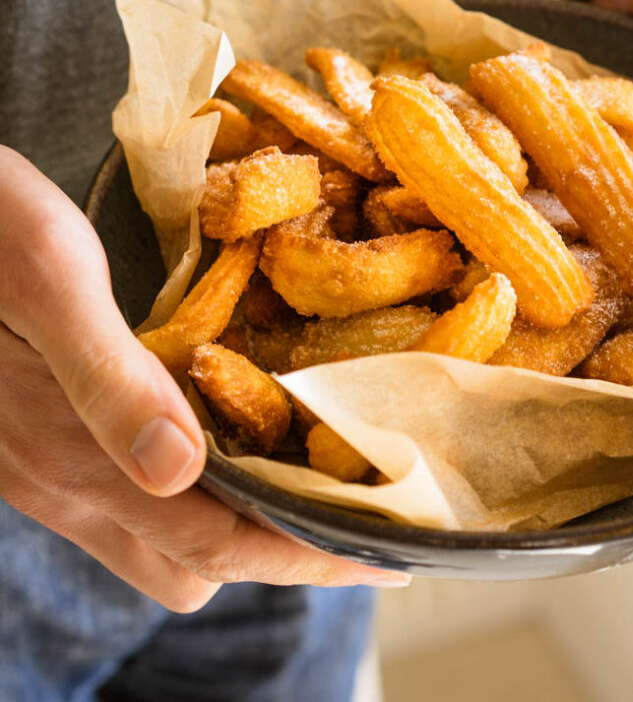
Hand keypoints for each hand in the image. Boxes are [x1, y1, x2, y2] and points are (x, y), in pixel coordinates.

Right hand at [0, 147, 407, 611]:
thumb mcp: (53, 281)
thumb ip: (108, 379)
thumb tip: (179, 470)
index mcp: (73, 454)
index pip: (212, 544)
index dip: (302, 558)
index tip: (380, 557)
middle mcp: (62, 482)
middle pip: (193, 562)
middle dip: (280, 554)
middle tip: (357, 518)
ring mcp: (47, 472)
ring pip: (159, 545)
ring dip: (235, 531)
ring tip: (306, 484)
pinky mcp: (42, 445)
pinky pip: (131, 505)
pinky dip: (193, 497)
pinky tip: (225, 447)